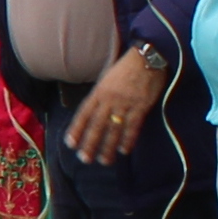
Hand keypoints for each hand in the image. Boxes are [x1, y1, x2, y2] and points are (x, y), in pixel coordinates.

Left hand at [65, 46, 167, 165]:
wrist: (147, 58)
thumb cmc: (125, 68)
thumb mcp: (106, 79)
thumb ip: (99, 96)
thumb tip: (92, 113)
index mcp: (98, 92)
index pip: (84, 114)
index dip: (76, 129)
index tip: (70, 144)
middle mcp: (109, 99)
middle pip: (96, 125)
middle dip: (90, 143)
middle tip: (85, 159)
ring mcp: (125, 103)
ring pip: (113, 129)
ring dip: (108, 147)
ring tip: (104, 160)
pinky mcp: (140, 106)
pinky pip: (133, 126)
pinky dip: (128, 139)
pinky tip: (124, 150)